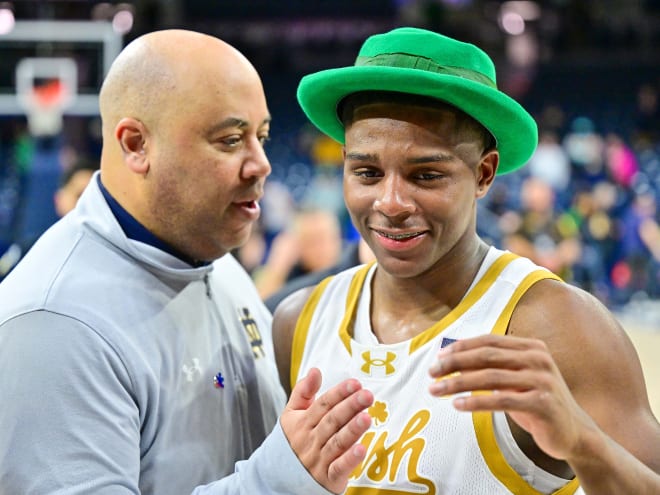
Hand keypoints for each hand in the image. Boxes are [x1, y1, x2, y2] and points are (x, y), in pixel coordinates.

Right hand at [280, 367, 373, 493]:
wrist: (279, 477)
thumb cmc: (293, 440)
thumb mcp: (292, 414)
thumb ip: (304, 392)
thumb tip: (315, 370)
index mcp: (303, 422)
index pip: (323, 405)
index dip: (339, 393)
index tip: (355, 383)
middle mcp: (311, 440)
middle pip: (332, 421)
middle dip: (350, 407)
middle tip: (367, 395)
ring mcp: (319, 460)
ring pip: (337, 442)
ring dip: (352, 430)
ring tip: (366, 417)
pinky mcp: (328, 478)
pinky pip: (339, 469)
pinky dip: (349, 460)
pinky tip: (362, 449)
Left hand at [428, 334, 593, 460]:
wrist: (575, 432)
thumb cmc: (536, 402)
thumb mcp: (516, 378)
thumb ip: (493, 366)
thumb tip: (451, 358)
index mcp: (531, 347)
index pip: (488, 341)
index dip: (461, 347)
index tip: (438, 357)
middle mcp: (538, 359)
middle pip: (486, 356)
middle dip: (454, 363)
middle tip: (431, 372)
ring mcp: (542, 380)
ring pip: (490, 377)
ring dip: (458, 383)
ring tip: (436, 390)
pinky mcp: (542, 403)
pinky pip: (501, 400)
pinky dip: (475, 401)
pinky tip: (457, 404)